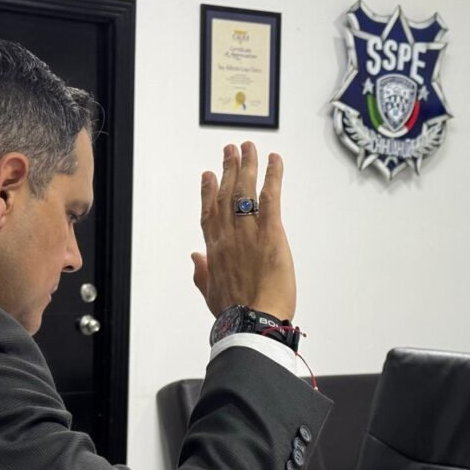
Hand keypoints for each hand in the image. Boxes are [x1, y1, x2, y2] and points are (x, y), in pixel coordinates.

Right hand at [191, 142, 295, 321]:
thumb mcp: (210, 294)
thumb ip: (202, 273)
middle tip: (231, 151)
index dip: (208, 192)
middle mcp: (228, 235)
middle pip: (226, 194)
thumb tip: (195, 258)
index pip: (209, 213)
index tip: (208, 175)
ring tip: (249, 148)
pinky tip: (274, 160)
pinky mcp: (271, 233)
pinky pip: (271, 197)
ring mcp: (248, 231)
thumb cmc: (235, 314)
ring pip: (245, 190)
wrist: (254, 322)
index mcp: (215, 250)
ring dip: (247, 165)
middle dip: (228, 170)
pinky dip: (273, 176)